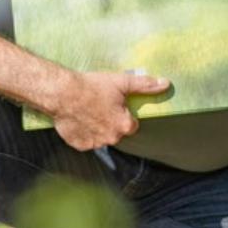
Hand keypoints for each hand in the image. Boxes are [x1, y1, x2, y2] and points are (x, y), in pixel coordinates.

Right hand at [50, 70, 169, 149]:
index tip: (115, 105)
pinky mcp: (79, 145)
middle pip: (116, 132)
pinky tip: (79, 119)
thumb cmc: (92, 86)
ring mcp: (94, 144)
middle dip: (110, 122)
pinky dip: (84, 133)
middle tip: (99, 106)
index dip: (124, 114)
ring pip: (101, 137)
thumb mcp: (122, 82)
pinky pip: (85, 141)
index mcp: (124, 126)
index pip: (132, 124)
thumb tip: (165, 84)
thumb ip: (145, 85)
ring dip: (97, 128)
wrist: (62, 92)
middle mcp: (111, 139)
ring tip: (88, 111)